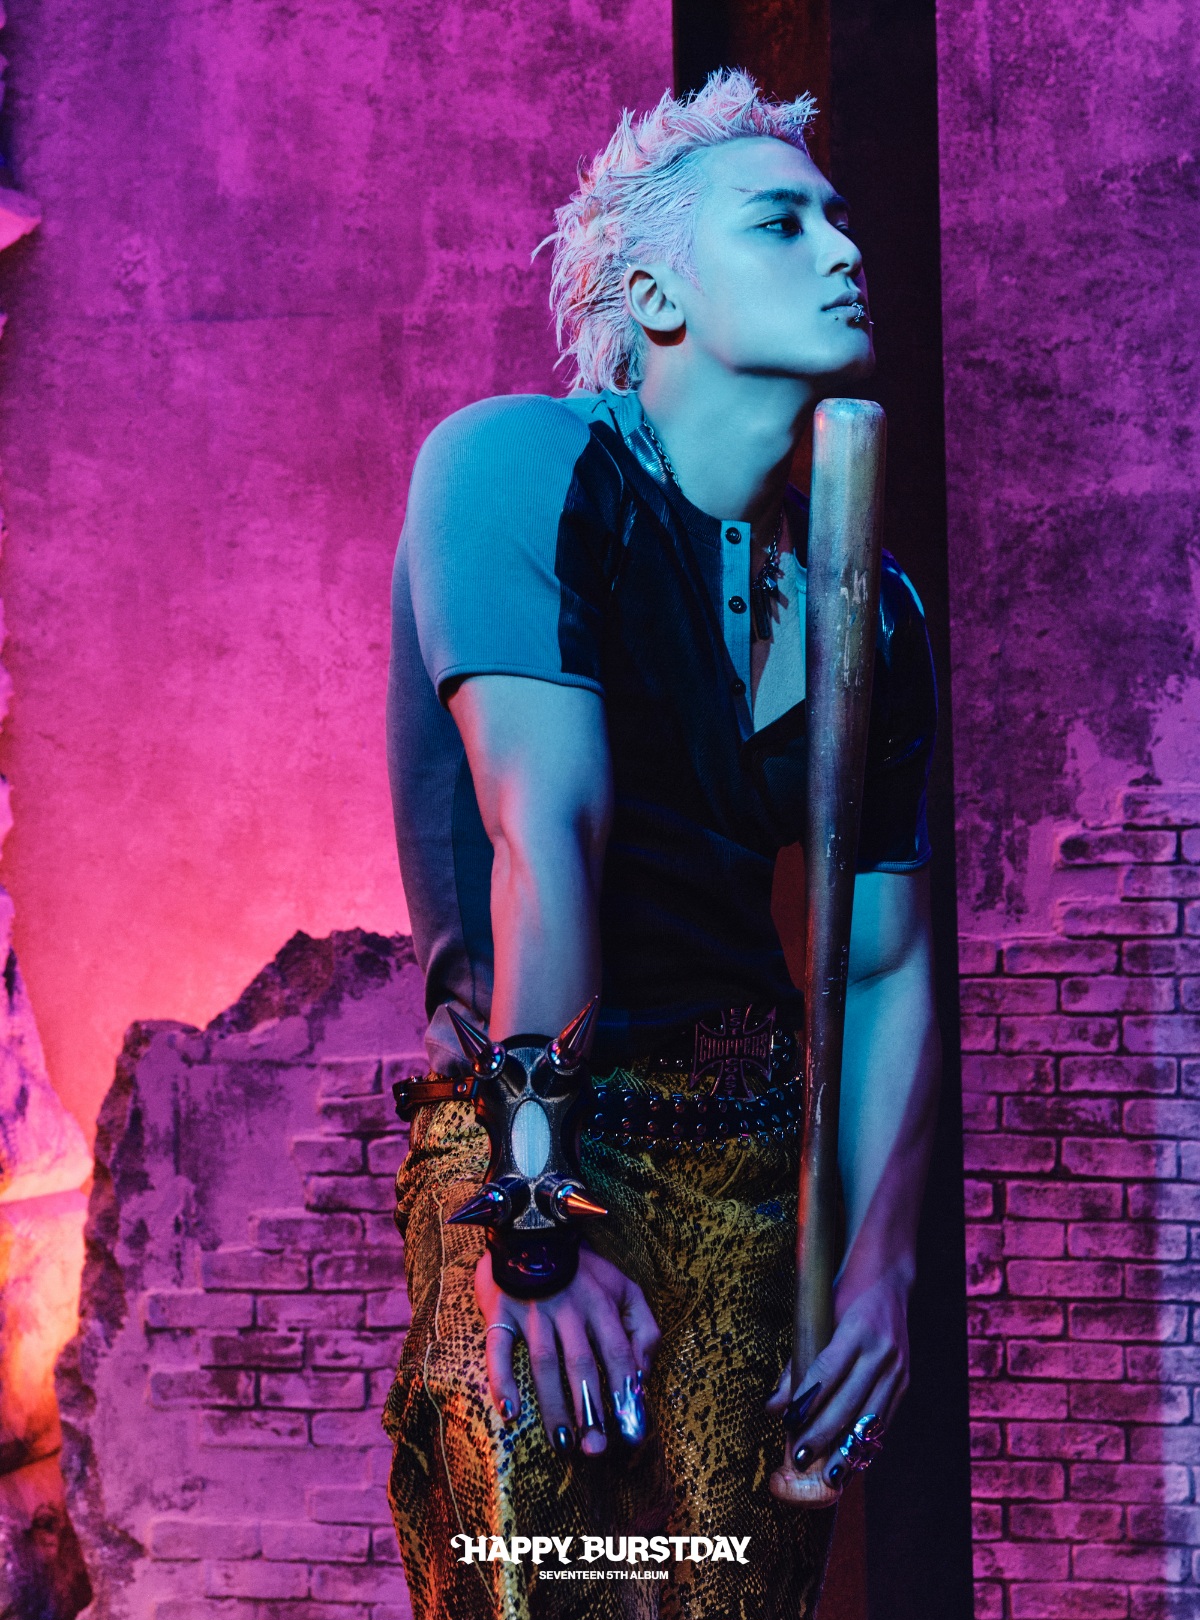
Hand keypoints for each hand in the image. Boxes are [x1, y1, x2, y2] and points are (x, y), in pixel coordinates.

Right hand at [476, 1243, 660, 1456]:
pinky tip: (510, 1411)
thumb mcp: (624, 1287)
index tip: (633, 1430)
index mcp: (600, 1302)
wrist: (531, 1229)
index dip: (626, 1391)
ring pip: (545, 1363)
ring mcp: (533, 1310)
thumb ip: (642, 1326)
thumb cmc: (583, 1269)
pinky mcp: (501, 1311)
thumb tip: (643, 1373)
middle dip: (591, 1409)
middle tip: (597, 1450)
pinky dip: (503, 1379)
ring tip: (562, 1443)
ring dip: (554, 1405)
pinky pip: (499, 1348)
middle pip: (582, 1364)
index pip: (618, 1352)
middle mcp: (568, 1307)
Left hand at [764, 1267, 909, 1486]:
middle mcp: (882, 1351)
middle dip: (824, 1434)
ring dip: (849, 1450)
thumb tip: (774, 1408)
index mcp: (857, 1330)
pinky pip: (884, 1418)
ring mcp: (898, 1368)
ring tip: (830, 1477)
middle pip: (849, 1401)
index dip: (808, 1402)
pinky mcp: (905, 1381)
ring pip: (871, 1418)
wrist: (889, 1280)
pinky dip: (866, 1441)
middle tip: (801, 1459)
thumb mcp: (817, 1317)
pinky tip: (851, 1460)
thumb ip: (797, 1362)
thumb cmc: (842, 1295)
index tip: (788, 1427)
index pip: (828, 1371)